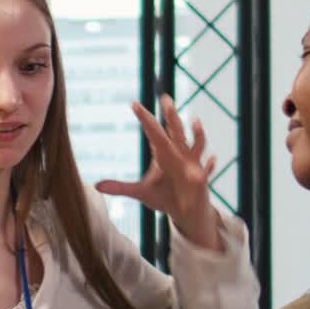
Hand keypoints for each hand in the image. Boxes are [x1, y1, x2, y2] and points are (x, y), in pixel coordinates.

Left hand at [96, 94, 222, 249]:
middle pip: (175, 131)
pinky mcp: (201, 178)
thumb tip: (96, 186)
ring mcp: (192, 164)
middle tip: (165, 98)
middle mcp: (178, 154)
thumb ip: (120, 188)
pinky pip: (206, 169)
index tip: (134, 104)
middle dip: (171, 116)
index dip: (145, 119)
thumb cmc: (164, 197)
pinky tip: (213, 159)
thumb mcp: (140, 193)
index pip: (152, 132)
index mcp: (163, 153)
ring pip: (194, 144)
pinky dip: (210, 165)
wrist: (185, 210)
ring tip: (195, 121)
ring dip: (196, 133)